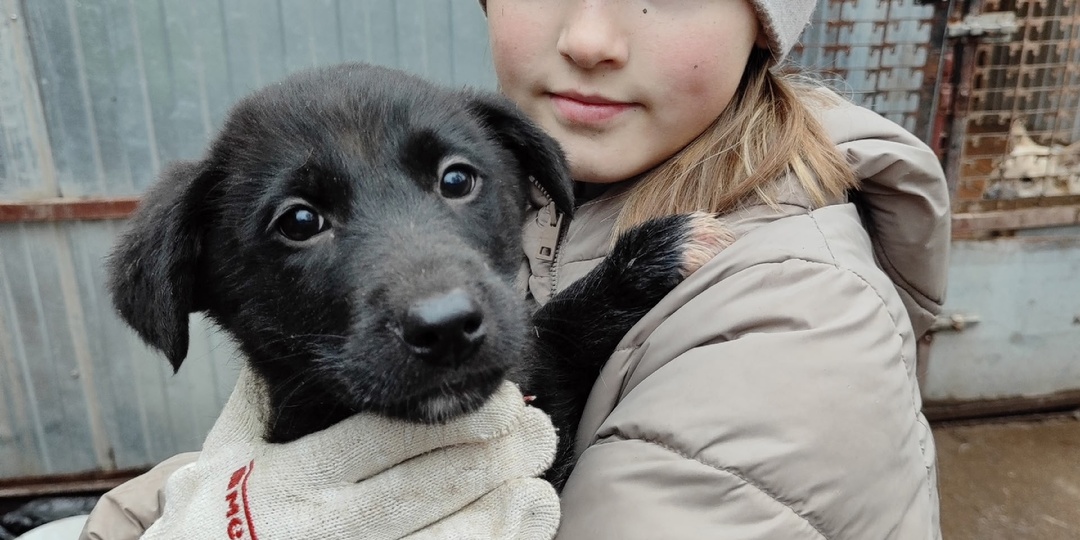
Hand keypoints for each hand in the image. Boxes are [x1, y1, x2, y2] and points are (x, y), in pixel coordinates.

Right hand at [142, 367, 558, 538]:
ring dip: (508, 499)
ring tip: (536, 470)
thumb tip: (280, 338)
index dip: (453, 420)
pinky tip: (529, 514)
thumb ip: (257, 399)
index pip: (385, 439)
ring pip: (453, 535)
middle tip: (536, 427)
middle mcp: (325, 528)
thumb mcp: (225, 457)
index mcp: (292, 479)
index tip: (499, 401)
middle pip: (430, 483)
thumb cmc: (216, 525)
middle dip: (494, 452)